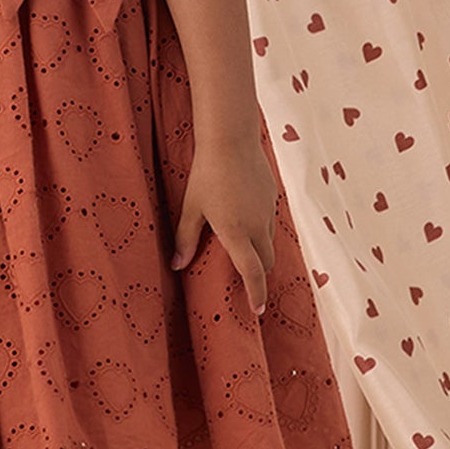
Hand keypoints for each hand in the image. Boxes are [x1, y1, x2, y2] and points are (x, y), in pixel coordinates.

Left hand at [169, 138, 277, 314]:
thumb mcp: (191, 208)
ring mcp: (268, 211)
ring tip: (243, 252)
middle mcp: (257, 226)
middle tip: (246, 284)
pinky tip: (244, 220)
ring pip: (269, 242)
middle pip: (266, 262)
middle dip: (258, 276)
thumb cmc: (207, 174)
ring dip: (260, 253)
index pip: (252, 272)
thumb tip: (177, 265)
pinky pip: (269, 223)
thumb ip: (185, 239)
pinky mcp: (272, 197)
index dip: (256, 294)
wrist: (231, 139)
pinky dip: (261, 231)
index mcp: (236, 233)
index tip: (257, 310)